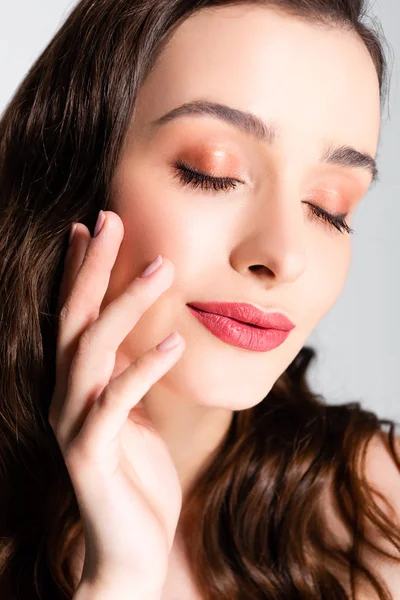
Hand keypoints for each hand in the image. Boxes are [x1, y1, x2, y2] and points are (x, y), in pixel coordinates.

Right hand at [49, 211, 184, 594]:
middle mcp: (66, 396)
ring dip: (125, 305)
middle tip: (112, 219)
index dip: (81, 269)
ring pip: (91, 351)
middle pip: (74, 318)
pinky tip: (172, 343)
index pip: (75, 314)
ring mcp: (73, 424)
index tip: (96, 226)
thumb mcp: (136, 412)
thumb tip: (149, 333)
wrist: (132, 545)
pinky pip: (116, 402)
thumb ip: (132, 374)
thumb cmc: (138, 473)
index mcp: (78, 384)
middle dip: (93, 267)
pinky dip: (144, 370)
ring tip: (161, 269)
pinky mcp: (91, 454)